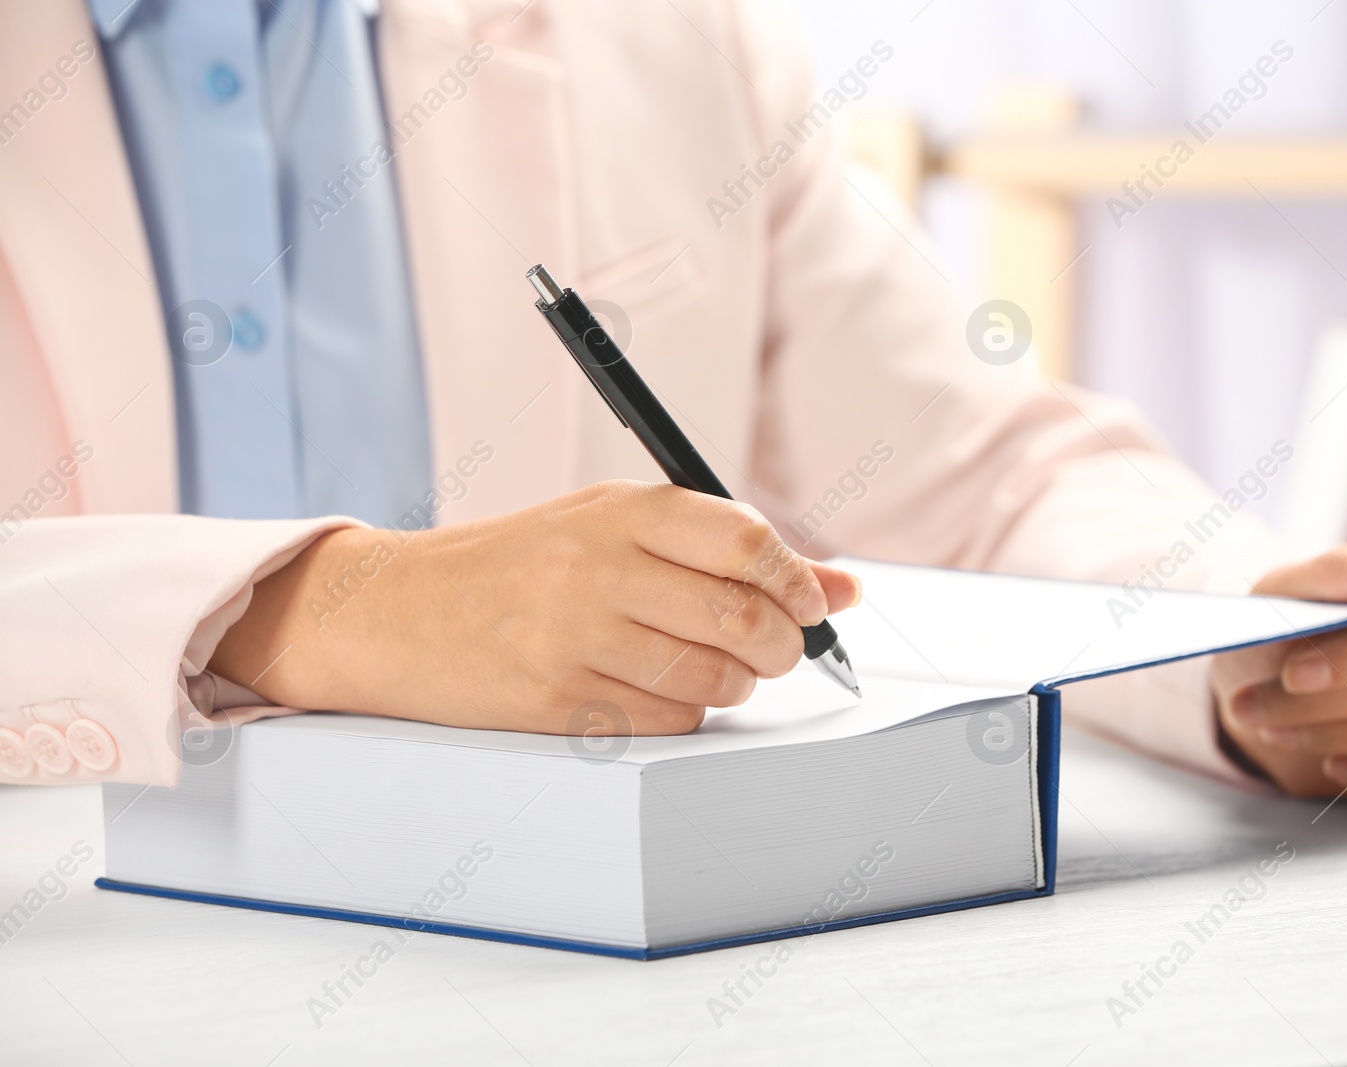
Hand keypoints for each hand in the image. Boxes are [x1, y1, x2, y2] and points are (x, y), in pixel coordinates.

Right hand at [210, 480, 860, 734]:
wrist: (397, 612)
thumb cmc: (519, 564)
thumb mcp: (611, 527)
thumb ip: (725, 549)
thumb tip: (845, 589)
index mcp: (618, 511)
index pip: (743, 541)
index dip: (797, 581)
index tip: (811, 604)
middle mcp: (597, 569)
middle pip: (740, 617)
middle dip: (781, 645)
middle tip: (776, 648)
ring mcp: (573, 639)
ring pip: (712, 681)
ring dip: (736, 685)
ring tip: (714, 669)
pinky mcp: (556, 703)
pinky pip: (667, 722)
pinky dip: (686, 715)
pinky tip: (659, 692)